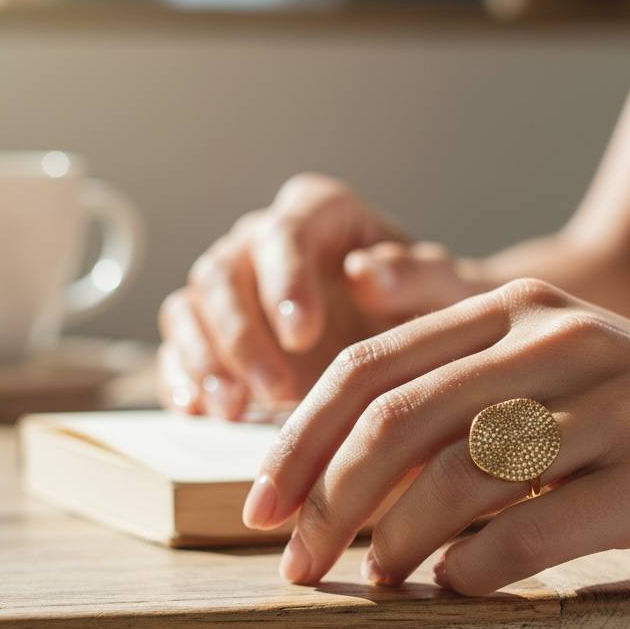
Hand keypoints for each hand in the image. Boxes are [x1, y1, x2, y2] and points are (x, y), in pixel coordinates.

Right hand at [157, 174, 489, 418]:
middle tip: (274, 389)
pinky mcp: (217, 337)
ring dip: (206, 360)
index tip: (304, 335)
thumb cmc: (439, 310)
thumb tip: (365, 274)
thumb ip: (420, 276)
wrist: (422, 346)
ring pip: (192, 308)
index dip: (286, 280)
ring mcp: (236, 290)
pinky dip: (181, 379)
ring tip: (232, 411)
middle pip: (225, 272)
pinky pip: (179, 348)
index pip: (286, 232)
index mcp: (323, 216)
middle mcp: (266, 244)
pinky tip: (197, 412)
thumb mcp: (450, 293)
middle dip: (242, 334)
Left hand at [242, 279, 629, 594]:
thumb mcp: (568, 388)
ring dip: (392, 544)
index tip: (261, 507)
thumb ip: (472, 406)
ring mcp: (612, 402)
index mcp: (521, 310)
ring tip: (372, 586)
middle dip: (324, 499)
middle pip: (393, 418)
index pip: (371, 369)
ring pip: (455, 475)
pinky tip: (453, 593)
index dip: (298, 440)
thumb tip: (357, 478)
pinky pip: (531, 531)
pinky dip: (473, 570)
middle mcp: (558, 339)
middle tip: (291, 562)